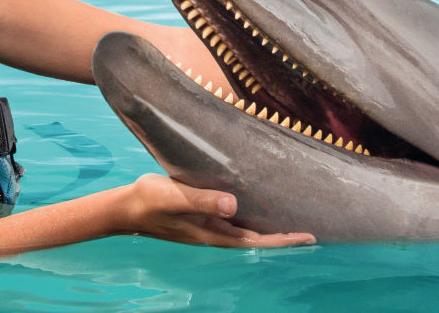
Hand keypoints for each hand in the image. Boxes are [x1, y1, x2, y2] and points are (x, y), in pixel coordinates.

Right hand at [120, 174, 315, 247]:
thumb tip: (233, 205)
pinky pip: (234, 219)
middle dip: (284, 236)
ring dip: (269, 226)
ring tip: (292, 217)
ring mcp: (209, 226)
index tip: (309, 237)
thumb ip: (203, 201)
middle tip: (312, 229)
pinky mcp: (202, 216)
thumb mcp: (176, 198)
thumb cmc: (150, 201)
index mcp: (213, 233)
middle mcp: (215, 233)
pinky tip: (257, 205)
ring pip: (247, 230)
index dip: (283, 240)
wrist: (126, 207)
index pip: (257, 240)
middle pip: (257, 238)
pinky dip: (252, 215)